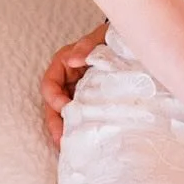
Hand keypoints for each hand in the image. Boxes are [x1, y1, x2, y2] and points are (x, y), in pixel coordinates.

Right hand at [40, 22, 107, 146]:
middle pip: (54, 105)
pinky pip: (80, 117)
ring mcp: (78, 92)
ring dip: (66, 130)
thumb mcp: (100, 37)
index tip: (65, 108)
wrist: (132, 42)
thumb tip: (73, 59)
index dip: (54, 98)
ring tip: (70, 147)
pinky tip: (85, 141)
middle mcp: (68, 80)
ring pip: (65, 115)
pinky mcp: (90, 102)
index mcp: (65, 63)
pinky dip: (80, 128)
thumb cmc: (112, 38)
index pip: (50, 84)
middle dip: (55, 123)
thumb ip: (87, 45)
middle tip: (61, 140)